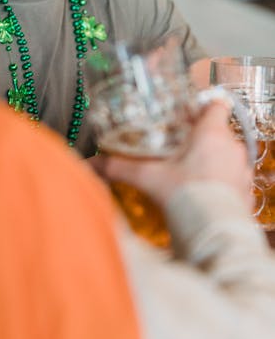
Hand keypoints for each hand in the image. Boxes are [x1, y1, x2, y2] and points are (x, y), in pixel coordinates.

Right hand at [99, 102, 251, 208]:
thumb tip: (92, 163)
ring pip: (228, 155)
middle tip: (179, 145)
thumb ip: (118, 167)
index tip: (188, 112)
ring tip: (189, 171)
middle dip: (201, 136)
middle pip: (219, 130)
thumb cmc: (186, 197)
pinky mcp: (246, 192)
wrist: (214, 234)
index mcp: (211, 133)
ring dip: (212, 159)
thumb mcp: (147, 178)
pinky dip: (220, 182)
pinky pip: (233, 179)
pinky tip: (201, 192)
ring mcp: (242, 170)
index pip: (217, 104)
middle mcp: (232, 147)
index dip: (203, 105)